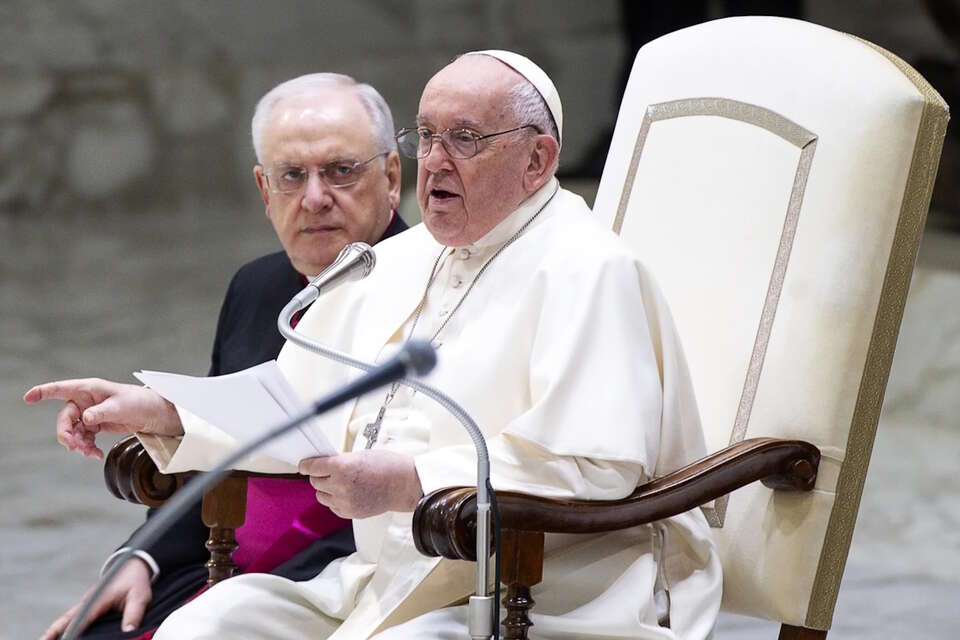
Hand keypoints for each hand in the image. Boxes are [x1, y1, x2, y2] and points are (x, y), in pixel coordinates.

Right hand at [24, 378, 182, 459]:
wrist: (154, 413)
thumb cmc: (139, 402)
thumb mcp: (120, 406)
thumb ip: (101, 413)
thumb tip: (85, 419)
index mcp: (89, 389)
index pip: (61, 389)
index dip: (43, 392)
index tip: (28, 397)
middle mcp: (86, 400)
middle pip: (65, 418)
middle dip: (67, 434)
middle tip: (75, 447)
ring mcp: (90, 413)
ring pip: (73, 431)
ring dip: (78, 444)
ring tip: (90, 453)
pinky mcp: (96, 424)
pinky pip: (83, 437)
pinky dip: (87, 447)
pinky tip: (95, 454)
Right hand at [40, 557, 152, 639]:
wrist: (131, 567)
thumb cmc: (135, 582)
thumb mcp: (139, 596)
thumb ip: (133, 613)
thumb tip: (128, 631)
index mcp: (99, 599)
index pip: (84, 618)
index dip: (74, 630)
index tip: (66, 638)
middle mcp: (88, 603)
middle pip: (67, 620)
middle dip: (55, 631)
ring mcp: (86, 605)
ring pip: (66, 620)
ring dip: (56, 630)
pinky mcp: (87, 608)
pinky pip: (72, 620)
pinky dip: (63, 628)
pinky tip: (57, 637)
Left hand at [299, 450, 423, 518]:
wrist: (403, 484)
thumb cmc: (387, 466)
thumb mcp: (360, 455)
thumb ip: (340, 461)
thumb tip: (325, 465)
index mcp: (342, 467)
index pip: (312, 467)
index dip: (306, 465)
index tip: (304, 465)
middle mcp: (340, 486)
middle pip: (315, 482)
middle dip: (320, 475)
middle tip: (329, 472)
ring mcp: (344, 501)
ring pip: (321, 496)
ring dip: (326, 489)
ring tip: (340, 483)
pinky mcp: (350, 512)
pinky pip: (332, 506)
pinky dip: (335, 500)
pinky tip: (347, 493)